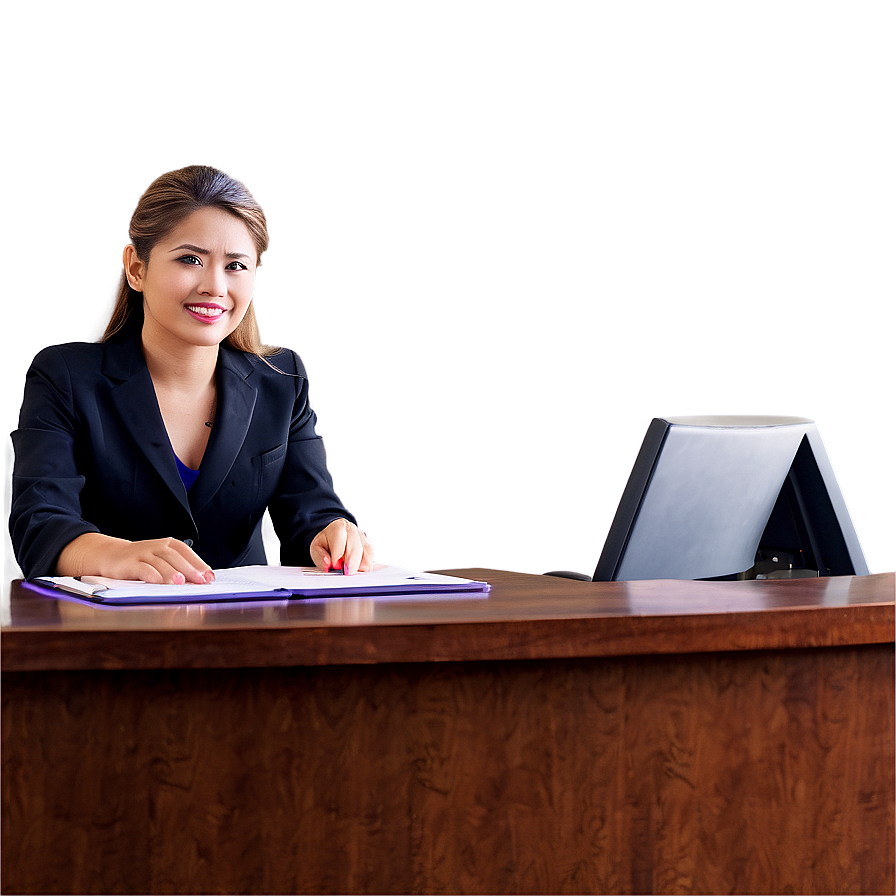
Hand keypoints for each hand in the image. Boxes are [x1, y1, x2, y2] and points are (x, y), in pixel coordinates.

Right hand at [56, 533, 214, 584]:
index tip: (209, 577)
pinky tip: (157, 582)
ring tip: (181, 582)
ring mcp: (142, 553)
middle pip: (175, 557)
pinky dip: (150, 574)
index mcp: (168, 544)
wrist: (110, 555)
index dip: (199, 564)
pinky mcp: (129, 563)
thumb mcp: (161, 561)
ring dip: (171, 573)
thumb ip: (179, 568)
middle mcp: (156, 546)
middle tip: (201, 581)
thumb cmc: (142, 561)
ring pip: (159, 562)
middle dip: (190, 569)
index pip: (186, 552)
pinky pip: (141, 568)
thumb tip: (201, 581)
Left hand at [309, 518, 374, 574]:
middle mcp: (353, 530)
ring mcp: (363, 537)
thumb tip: (328, 563)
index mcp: (338, 527)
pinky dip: (366, 565)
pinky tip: (359, 571)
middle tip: (347, 573)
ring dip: (361, 565)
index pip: (340, 539)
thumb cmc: (326, 543)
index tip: (336, 565)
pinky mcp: (369, 546)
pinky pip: (371, 557)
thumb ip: (320, 557)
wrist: (334, 537)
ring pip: (367, 551)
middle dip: (352, 561)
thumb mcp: (316, 548)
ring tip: (353, 573)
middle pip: (356, 546)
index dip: (338, 554)